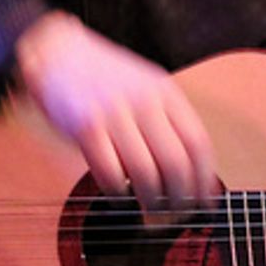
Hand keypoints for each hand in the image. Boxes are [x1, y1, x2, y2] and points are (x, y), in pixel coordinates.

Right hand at [14, 11, 216, 209]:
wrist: (59, 51)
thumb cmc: (104, 75)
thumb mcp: (146, 84)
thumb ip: (166, 117)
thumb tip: (188, 166)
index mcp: (164, 92)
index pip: (197, 143)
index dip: (205, 178)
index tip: (206, 200)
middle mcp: (144, 102)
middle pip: (175, 163)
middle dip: (180, 198)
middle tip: (178, 214)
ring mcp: (114, 114)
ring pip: (145, 172)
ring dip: (151, 200)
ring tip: (151, 211)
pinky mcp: (85, 127)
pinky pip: (109, 172)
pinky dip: (117, 193)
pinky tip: (120, 198)